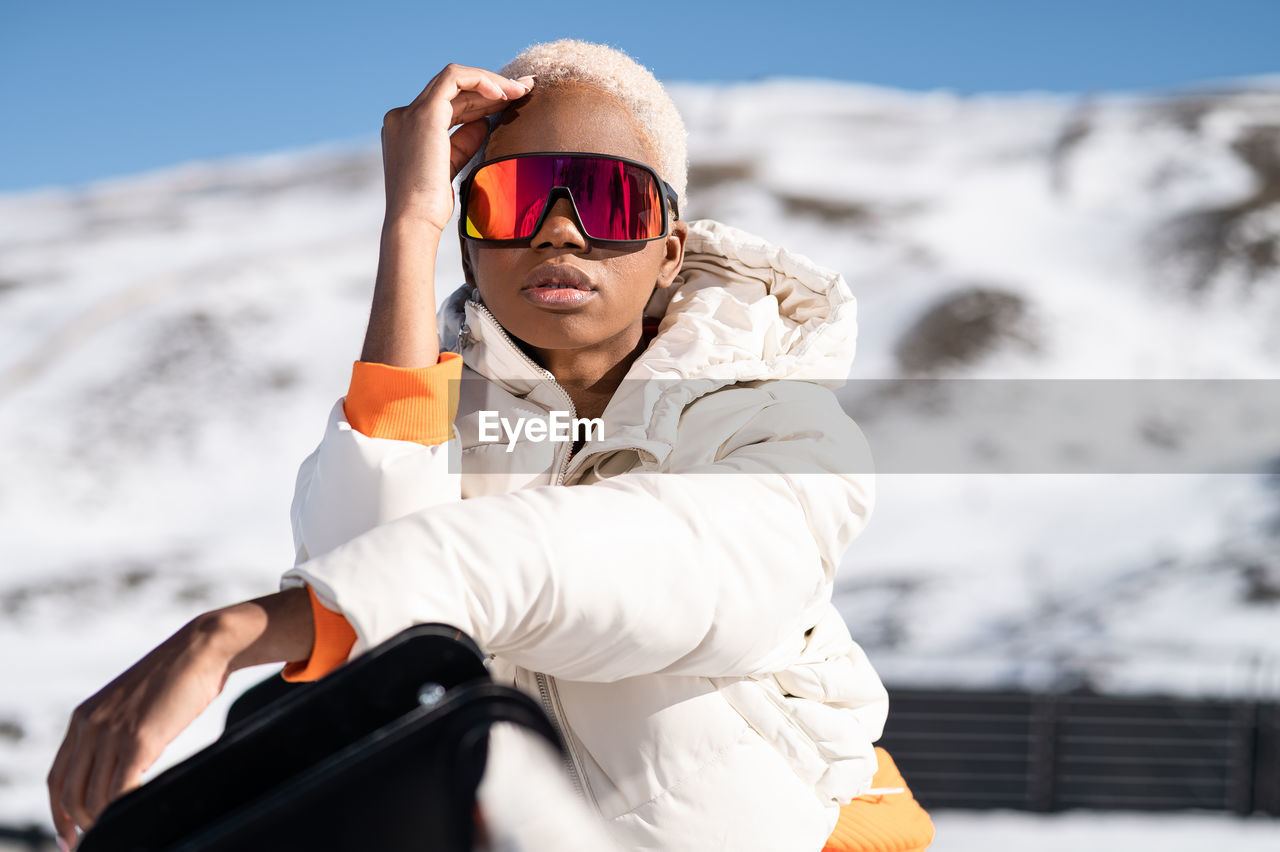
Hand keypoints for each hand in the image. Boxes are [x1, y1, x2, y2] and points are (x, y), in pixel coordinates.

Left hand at [45, 615, 232, 849]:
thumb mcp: (133, 704)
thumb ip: (116, 731)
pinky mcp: (140, 739)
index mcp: (83, 717)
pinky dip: (124, 809)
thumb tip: (119, 767)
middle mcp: (90, 725)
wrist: (202, 649)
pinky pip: (121, 790)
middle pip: (70, 793)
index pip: (57, 777)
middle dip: (78, 825)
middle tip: (95, 843)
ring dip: (105, 820)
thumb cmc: (177, 677)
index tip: (70, 837)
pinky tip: (137, 812)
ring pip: (96, 796)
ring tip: (122, 830)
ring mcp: (113, 732)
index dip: (59, 813)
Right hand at [381, 63, 534, 230]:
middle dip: (492, 86)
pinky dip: (480, 80)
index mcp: (407, 130)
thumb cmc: (432, 207)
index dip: (481, 100)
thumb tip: (484, 122)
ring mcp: (410, 113)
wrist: (415, 221)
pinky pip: (455, 79)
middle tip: (526, 88)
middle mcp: (404, 117)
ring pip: (455, 79)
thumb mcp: (452, 167)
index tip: (512, 102)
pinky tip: (503, 94)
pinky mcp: (424, 115)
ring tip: (521, 90)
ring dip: (491, 81)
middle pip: (454, 90)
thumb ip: (463, 142)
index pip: (449, 104)